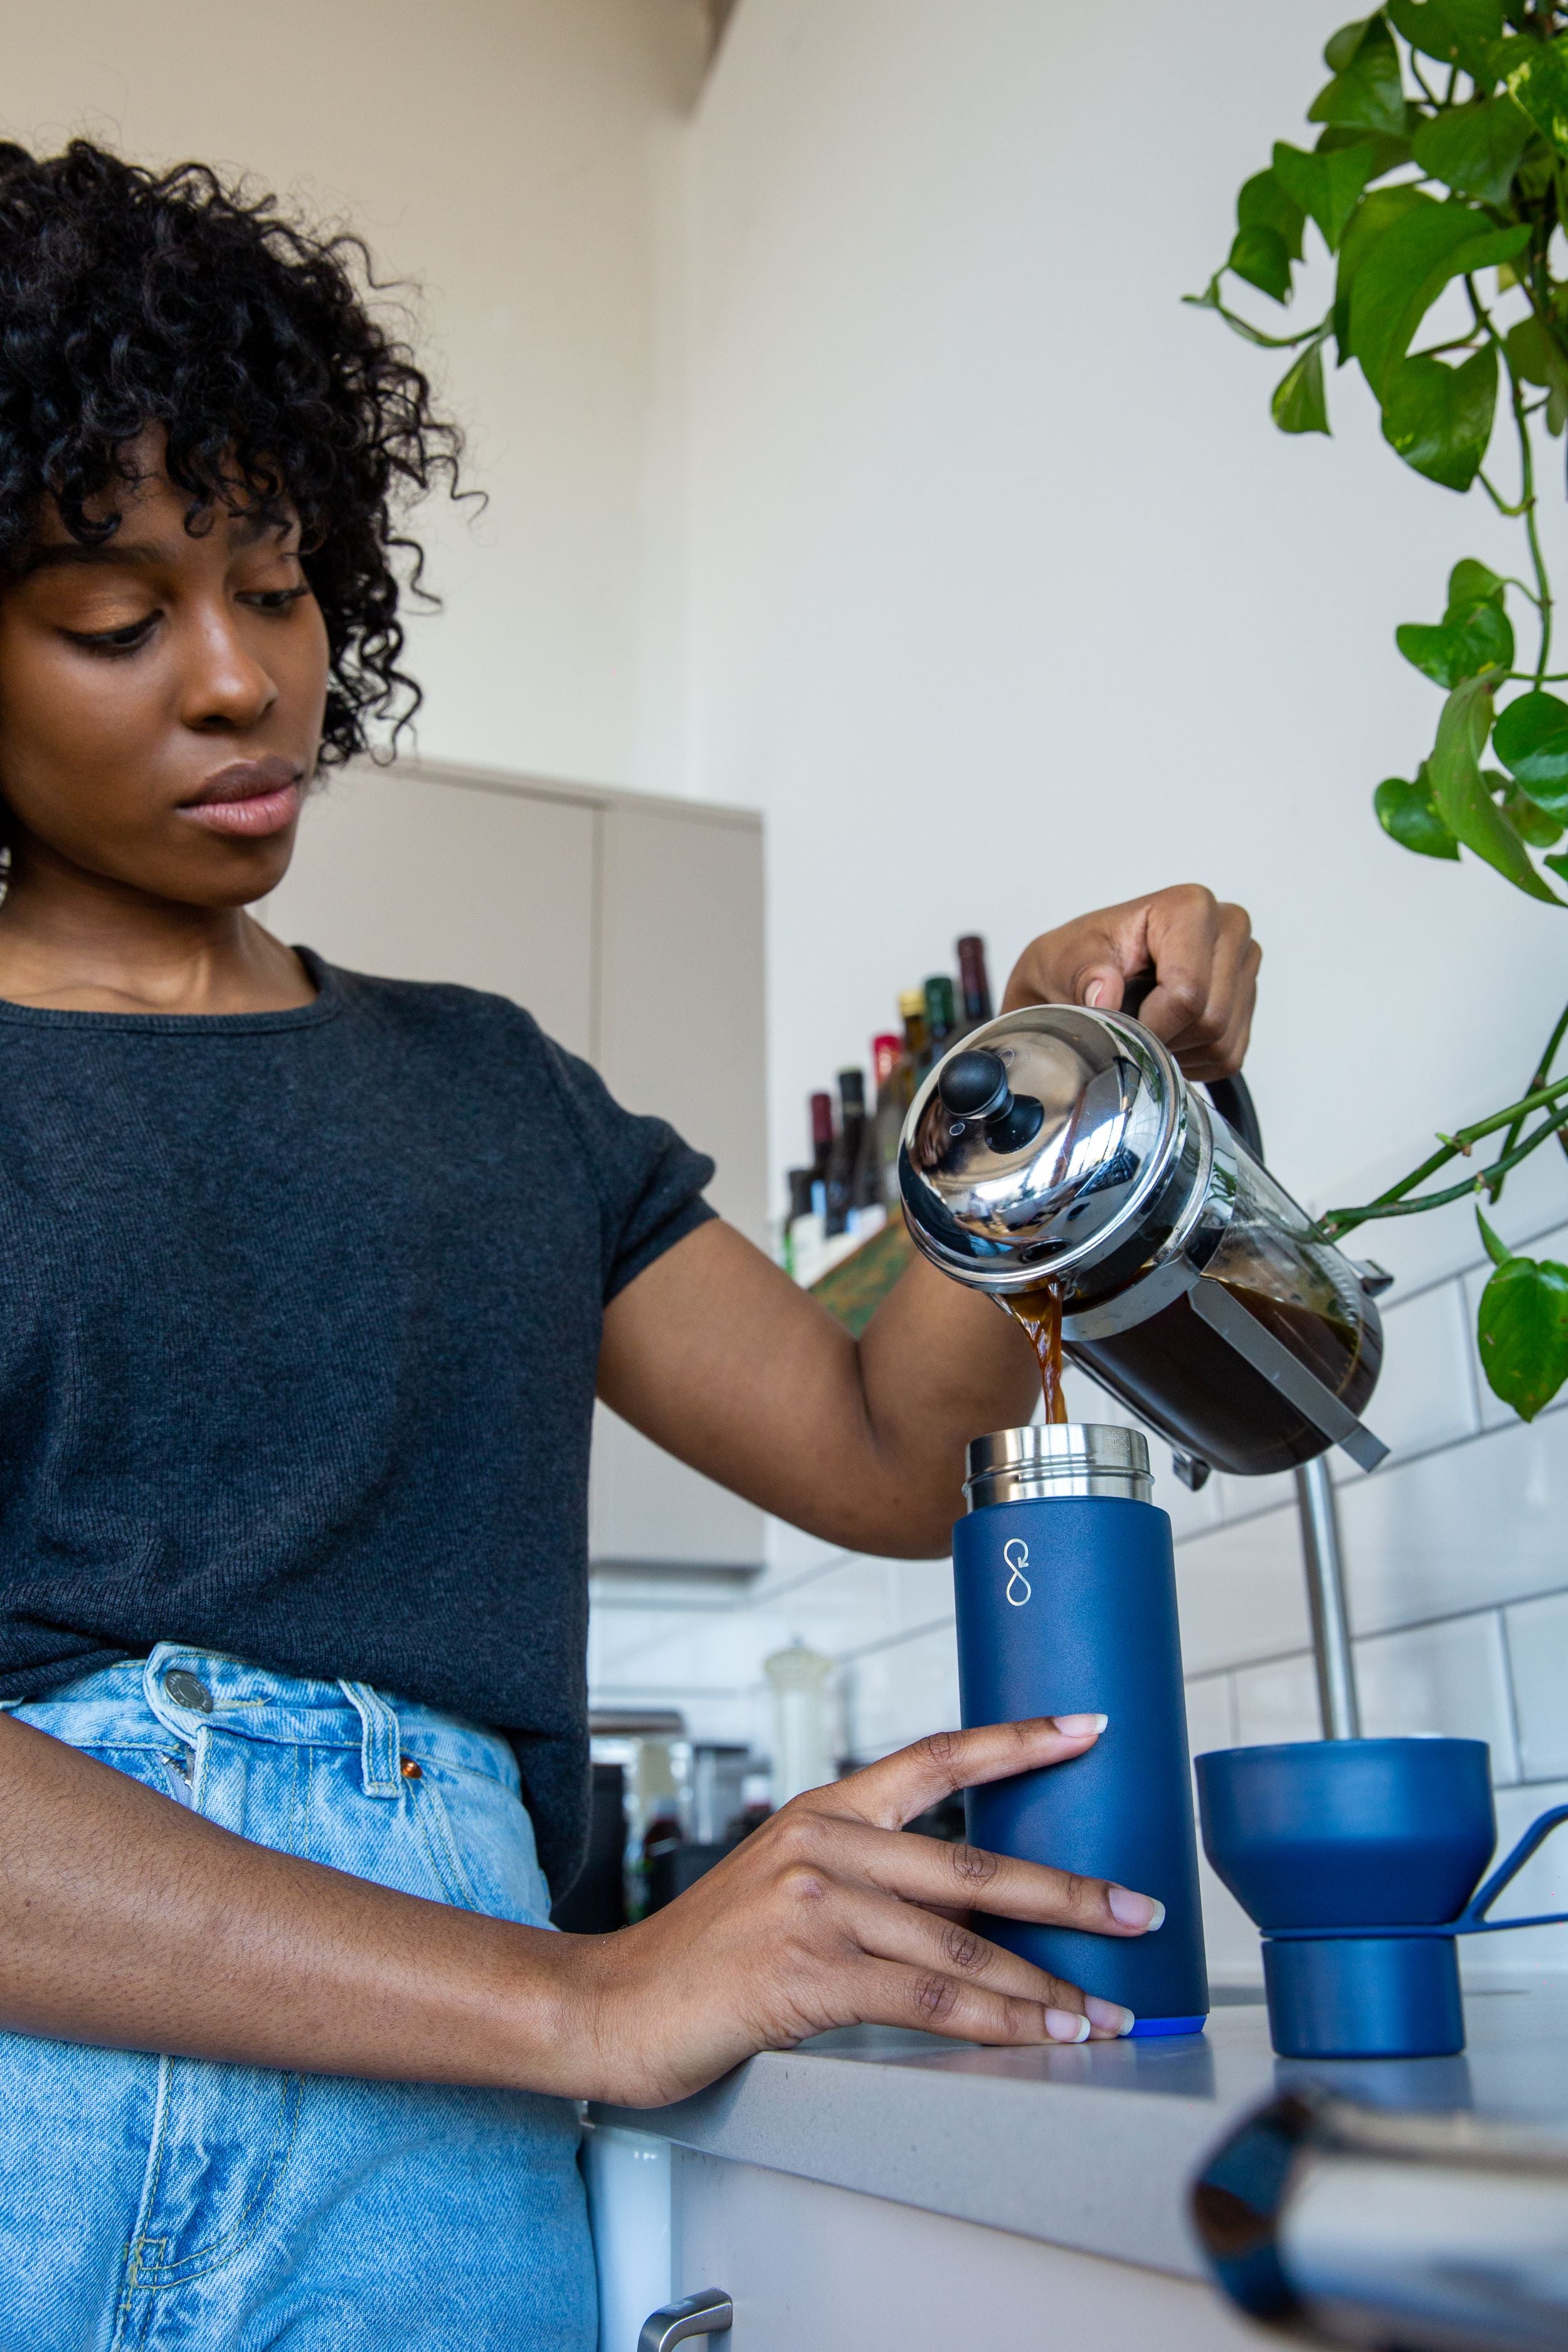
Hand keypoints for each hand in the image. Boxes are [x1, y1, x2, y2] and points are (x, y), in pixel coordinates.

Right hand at [559, 1717, 1164, 2106]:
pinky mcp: (806, 1972)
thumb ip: (874, 1886)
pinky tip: (1037, 2037)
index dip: (1016, 1740)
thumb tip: (980, 1911)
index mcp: (825, 1812)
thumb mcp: (790, 1889)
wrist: (614, 2005)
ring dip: (1045, 1987)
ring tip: (1103, 2010)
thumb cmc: (706, 1957)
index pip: (937, 1757)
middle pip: (973, 1864)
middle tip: (1138, 1906)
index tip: (1086, 1726)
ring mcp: (815, 1907)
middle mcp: (824, 1845)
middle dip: (1070, 1892)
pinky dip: (996, 2024)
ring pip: (961, 1945)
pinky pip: (927, 2002)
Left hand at [1002, 883, 1259, 1079]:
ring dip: (1177, 1051)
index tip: (1119, 1026)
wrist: (1084, 973)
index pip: (1187, 991)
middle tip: (1129, 1029)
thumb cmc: (1078, 960)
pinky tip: (1166, 1036)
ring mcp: (1244, 965)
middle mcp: (1229, 929)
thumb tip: (1105, 994)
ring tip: (1145, 1028)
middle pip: (1211, 1019)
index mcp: (1190, 907)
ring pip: (1221, 1042)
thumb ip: (1085, 974)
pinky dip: (1192, 1060)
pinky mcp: (1247, 1002)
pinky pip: (1229, 1055)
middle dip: (1164, 1038)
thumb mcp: (1064, 961)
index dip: (1151, 1025)